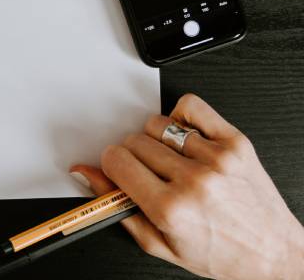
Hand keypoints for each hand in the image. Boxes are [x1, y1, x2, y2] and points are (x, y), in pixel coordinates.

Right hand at [71, 94, 303, 279]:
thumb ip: (116, 205)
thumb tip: (88, 174)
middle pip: (133, 142)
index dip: (111, 165)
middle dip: (133, 156)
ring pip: (156, 124)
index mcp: (170, 209)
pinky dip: (180, 116)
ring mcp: (216, 159)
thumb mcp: (159, 242)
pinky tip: (185, 137)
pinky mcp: (235, 143)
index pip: (116, 161)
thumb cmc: (221, 253)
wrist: (272, 253)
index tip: (119, 170)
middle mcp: (193, 181)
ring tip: (170, 159)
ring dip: (155, 139)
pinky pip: (190, 107)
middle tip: (149, 173)